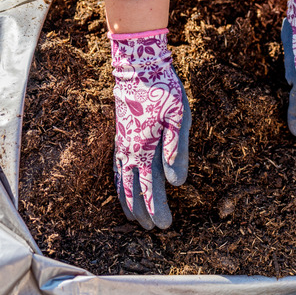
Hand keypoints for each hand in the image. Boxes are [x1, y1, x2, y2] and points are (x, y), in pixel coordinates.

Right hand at [109, 29, 189, 229]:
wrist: (138, 65)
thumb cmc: (164, 89)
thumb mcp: (179, 117)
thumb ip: (177, 149)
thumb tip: (176, 182)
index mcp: (145, 147)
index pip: (149, 187)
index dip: (156, 208)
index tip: (164, 226)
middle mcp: (129, 149)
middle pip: (133, 189)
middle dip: (143, 211)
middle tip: (154, 229)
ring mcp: (122, 142)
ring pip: (121, 180)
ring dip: (128, 201)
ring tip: (134, 219)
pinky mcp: (121, 134)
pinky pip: (116, 166)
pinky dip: (118, 182)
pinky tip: (122, 186)